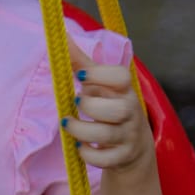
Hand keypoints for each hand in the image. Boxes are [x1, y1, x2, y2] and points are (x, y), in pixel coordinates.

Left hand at [61, 40, 152, 173]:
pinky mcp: (122, 157)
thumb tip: (61, 35)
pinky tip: (79, 146)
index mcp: (125, 90)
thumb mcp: (101, 86)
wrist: (133, 146)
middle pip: (116, 109)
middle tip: (76, 103)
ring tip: (68, 124)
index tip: (80, 76)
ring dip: (82, 130)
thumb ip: (82, 63)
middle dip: (91, 107)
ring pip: (107, 135)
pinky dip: (88, 154)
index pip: (122, 77)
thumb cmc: (110, 107)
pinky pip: (105, 159)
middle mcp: (130, 112)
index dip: (100, 75)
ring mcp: (128, 136)